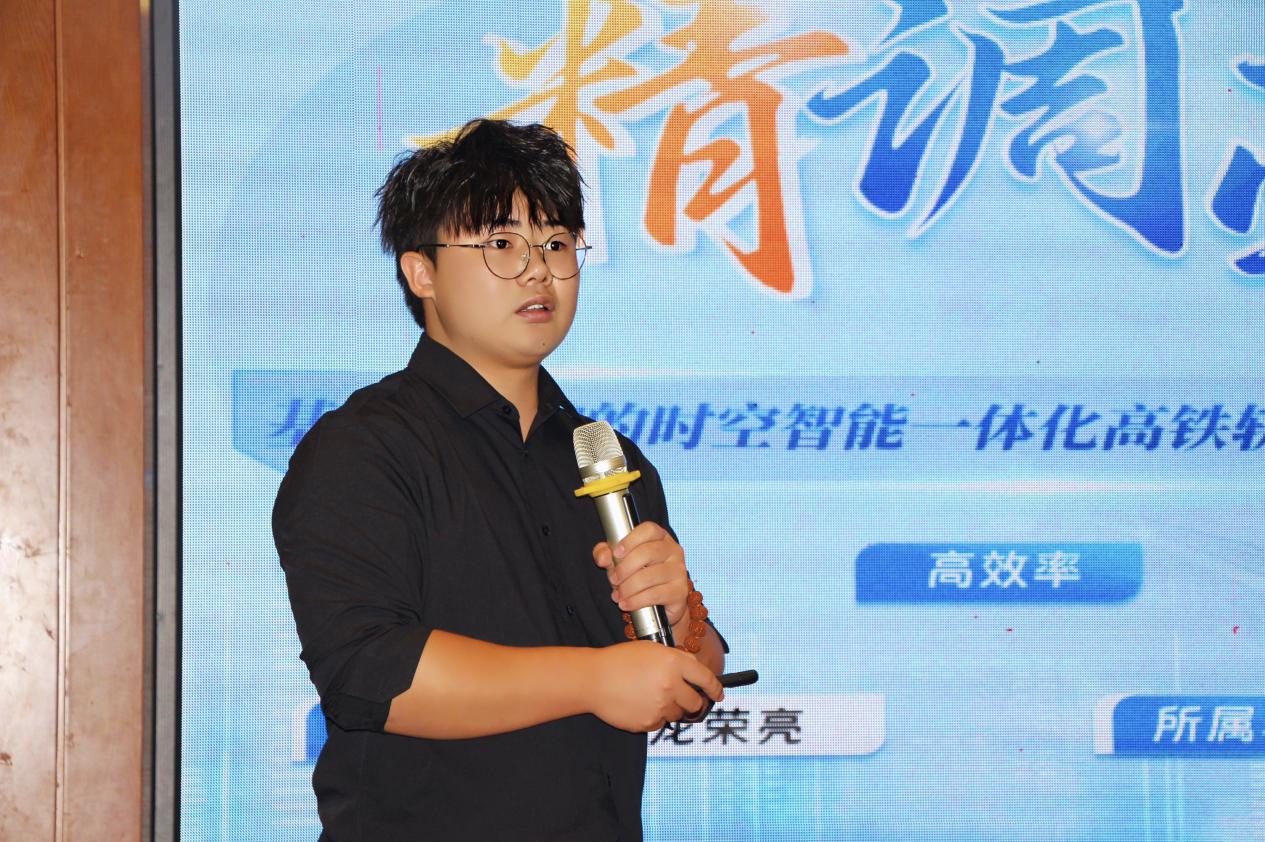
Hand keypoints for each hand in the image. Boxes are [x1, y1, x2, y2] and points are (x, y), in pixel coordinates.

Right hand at [587, 641, 722, 731]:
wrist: (594, 680)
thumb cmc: (620, 661)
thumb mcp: (651, 649)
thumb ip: (678, 659)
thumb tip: (695, 671)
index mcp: (674, 663)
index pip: (705, 678)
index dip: (715, 688)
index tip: (719, 694)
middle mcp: (671, 685)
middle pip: (696, 702)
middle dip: (693, 701)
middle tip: (683, 698)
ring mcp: (661, 706)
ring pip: (678, 714)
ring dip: (672, 708)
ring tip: (652, 696)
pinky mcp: (649, 723)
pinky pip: (661, 723)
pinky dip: (655, 716)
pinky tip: (641, 704)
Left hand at [592, 521, 690, 628]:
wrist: (660, 603)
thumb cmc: (639, 575)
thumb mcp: (619, 561)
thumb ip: (606, 554)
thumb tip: (602, 558)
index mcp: (660, 537)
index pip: (649, 530)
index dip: (631, 540)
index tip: (616, 553)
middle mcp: (673, 551)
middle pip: (648, 552)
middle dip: (625, 568)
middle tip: (613, 580)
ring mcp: (679, 571)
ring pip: (650, 576)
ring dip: (628, 588)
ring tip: (618, 595)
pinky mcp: (680, 591)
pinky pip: (655, 594)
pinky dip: (636, 601)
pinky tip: (626, 604)